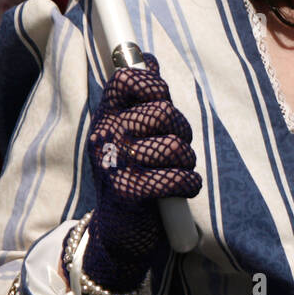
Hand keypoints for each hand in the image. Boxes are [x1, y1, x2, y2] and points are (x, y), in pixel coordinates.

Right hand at [83, 56, 201, 292]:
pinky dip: (189, 184)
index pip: (127, 78)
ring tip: (179, 170)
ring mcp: (114, 164)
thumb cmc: (130, 175)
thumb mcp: (127, 134)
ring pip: (174, 145)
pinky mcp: (128, 193)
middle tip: (178, 146)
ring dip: (188, 161)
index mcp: (104, 117)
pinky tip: (183, 189)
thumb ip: (139, 99)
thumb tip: (148, 60)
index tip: (162, 100)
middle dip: (182, 129)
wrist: (117, 234)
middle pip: (163, 111)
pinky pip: (177, 177)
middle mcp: (104, 136)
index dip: (153, 85)